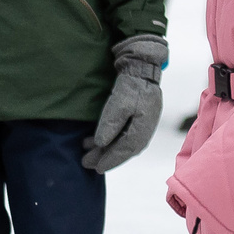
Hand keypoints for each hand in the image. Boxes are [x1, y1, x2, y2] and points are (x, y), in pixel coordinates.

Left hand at [83, 34, 168, 172]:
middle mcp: (146, 127)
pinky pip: (124, 134)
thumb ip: (111, 123)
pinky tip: (95, 141)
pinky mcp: (138, 116)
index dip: (112, 160)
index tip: (97, 168)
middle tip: (86, 164)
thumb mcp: (119, 102)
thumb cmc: (131, 83)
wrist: (142, 65)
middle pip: (125, 149)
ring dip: (106, 149)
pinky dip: (110, 139)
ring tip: (87, 153)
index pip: (127, 149)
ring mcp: (143, 122)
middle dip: (106, 157)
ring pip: (124, 142)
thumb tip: (101, 143)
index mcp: (144, 126)